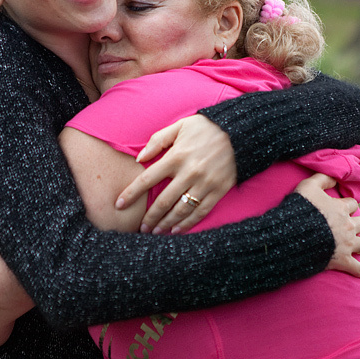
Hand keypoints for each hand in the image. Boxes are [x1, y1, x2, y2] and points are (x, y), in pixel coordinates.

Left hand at [116, 115, 237, 233]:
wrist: (240, 132)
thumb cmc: (206, 127)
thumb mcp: (180, 126)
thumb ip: (157, 140)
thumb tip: (139, 158)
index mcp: (176, 156)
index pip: (147, 179)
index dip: (131, 194)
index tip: (119, 204)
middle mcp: (189, 172)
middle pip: (163, 201)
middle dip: (149, 217)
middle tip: (140, 228)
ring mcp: (204, 184)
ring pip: (180, 210)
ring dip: (166, 223)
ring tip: (155, 231)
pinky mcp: (218, 191)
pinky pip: (200, 211)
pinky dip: (187, 223)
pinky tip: (176, 230)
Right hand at [295, 173, 359, 277]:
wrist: (294, 235)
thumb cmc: (300, 209)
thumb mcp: (308, 186)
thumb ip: (322, 178)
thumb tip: (336, 177)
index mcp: (341, 208)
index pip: (352, 203)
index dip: (346, 205)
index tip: (340, 208)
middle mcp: (348, 226)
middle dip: (357, 223)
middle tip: (348, 226)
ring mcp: (347, 244)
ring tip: (355, 245)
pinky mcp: (342, 261)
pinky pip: (358, 268)